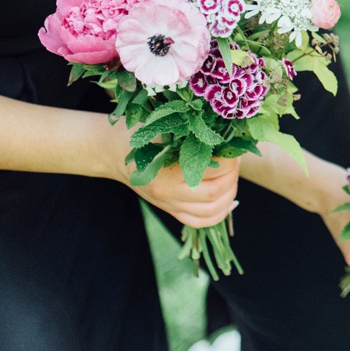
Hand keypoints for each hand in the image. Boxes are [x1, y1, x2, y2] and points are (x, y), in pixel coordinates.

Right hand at [102, 117, 239, 225]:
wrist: (114, 152)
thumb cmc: (143, 133)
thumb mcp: (169, 129)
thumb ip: (196, 137)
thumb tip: (232, 138)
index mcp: (167, 172)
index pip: (213, 172)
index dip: (231, 160)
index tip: (235, 146)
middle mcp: (168, 194)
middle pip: (215, 194)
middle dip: (233, 176)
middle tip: (235, 160)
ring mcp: (169, 205)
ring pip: (211, 211)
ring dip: (230, 194)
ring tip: (231, 177)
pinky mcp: (170, 210)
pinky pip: (200, 221)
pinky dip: (219, 212)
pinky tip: (228, 199)